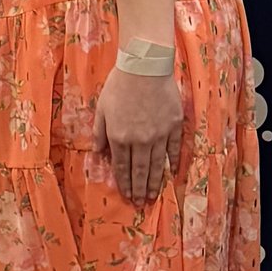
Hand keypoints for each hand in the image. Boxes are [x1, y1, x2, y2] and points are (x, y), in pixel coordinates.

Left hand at [91, 65, 181, 203]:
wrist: (145, 67)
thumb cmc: (120, 84)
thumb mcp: (102, 108)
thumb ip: (100, 132)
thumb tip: (98, 152)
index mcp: (119, 137)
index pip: (121, 166)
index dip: (123, 182)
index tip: (126, 195)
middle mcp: (139, 141)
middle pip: (139, 171)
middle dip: (139, 189)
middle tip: (141, 204)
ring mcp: (158, 135)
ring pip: (156, 165)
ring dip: (155, 183)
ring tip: (154, 196)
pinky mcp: (174, 126)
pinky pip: (173, 150)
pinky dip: (172, 163)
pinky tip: (172, 173)